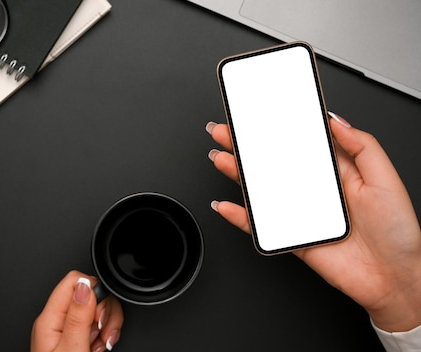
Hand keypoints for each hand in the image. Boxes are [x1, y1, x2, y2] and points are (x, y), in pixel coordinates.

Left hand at [31, 271, 123, 351]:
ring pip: (95, 308)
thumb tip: (85, 285)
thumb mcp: (72, 349)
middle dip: (103, 312)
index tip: (98, 316)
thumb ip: (78, 317)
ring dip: (106, 326)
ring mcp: (65, 329)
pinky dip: (103, 335)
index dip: (94, 293)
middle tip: (100, 334)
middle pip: (88, 294)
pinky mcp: (74, 337)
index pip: (73, 281)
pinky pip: (95, 324)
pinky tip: (98, 347)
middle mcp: (54, 321)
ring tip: (100, 344)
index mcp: (49, 319)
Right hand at [206, 113, 420, 331]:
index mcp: (337, 172)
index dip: (277, 130)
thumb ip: (362, 146)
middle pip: (273, 164)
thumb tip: (335, 120)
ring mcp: (301, 213)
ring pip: (262, 191)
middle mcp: (315, 191)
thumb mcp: (386, 179)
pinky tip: (227, 205)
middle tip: (225, 132)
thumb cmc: (398, 233)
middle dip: (247, 147)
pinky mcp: (293, 237)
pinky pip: (260, 226)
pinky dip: (240, 216)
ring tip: (220, 159)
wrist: (395, 279)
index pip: (299, 145)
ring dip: (238, 174)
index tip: (257, 116)